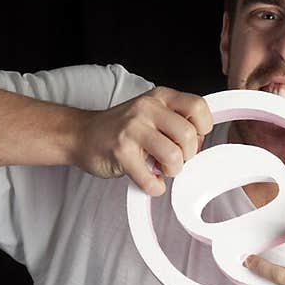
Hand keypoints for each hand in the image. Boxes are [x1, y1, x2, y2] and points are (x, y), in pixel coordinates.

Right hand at [73, 86, 213, 196]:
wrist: (81, 135)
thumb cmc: (121, 129)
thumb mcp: (151, 113)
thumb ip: (175, 121)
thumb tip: (199, 144)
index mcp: (160, 97)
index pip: (199, 107)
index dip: (202, 129)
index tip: (190, 140)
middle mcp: (147, 108)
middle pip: (189, 136)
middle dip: (187, 156)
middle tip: (173, 159)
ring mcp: (133, 130)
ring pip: (174, 156)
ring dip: (172, 171)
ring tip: (161, 169)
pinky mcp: (121, 153)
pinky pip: (151, 180)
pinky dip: (154, 187)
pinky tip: (149, 181)